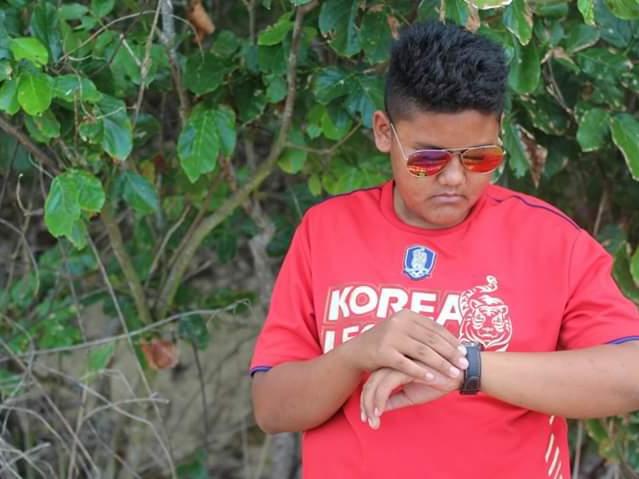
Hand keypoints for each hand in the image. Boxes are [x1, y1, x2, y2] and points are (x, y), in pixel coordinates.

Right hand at [345, 309, 467, 381]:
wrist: (358, 351)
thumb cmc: (385, 342)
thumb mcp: (402, 331)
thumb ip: (421, 332)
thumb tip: (450, 337)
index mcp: (407, 315)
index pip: (435, 327)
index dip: (451, 339)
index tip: (464, 351)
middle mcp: (399, 322)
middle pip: (432, 339)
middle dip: (451, 353)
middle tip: (465, 364)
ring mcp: (391, 336)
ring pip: (422, 351)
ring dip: (441, 364)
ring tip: (453, 373)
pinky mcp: (383, 352)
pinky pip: (406, 364)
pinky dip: (421, 372)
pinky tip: (432, 378)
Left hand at [360, 365, 462, 428]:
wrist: (458, 374)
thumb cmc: (437, 382)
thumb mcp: (412, 395)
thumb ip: (395, 400)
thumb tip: (380, 410)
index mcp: (394, 366)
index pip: (373, 381)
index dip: (367, 399)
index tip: (367, 417)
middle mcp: (394, 362)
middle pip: (370, 382)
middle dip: (365, 403)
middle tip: (366, 421)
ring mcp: (399, 364)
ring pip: (375, 383)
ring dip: (371, 404)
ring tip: (372, 420)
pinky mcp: (406, 368)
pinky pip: (386, 384)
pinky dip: (380, 399)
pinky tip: (379, 413)